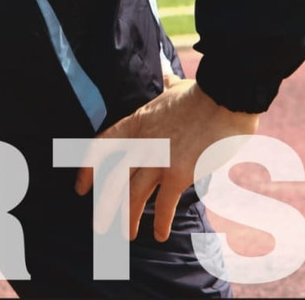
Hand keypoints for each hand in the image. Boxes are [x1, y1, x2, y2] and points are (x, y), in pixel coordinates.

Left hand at [75, 76, 258, 241]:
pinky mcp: (178, 173)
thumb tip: (164, 68)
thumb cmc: (202, 92)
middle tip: (98, 226)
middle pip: (113, 178)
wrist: (224, 99)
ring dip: (128, 219)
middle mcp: (141, 143)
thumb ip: (165, 83)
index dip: (87, 168)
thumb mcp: (174, 86)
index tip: (80, 186)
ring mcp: (158, 159)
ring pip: (134, 195)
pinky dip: (160, 222)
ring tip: (126, 237)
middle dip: (104, 206)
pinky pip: (164, 204)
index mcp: (136, 122)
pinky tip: (159, 235)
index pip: (101, 146)